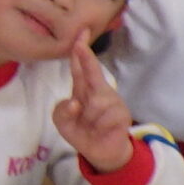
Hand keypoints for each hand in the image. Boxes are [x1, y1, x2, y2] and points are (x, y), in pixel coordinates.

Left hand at [52, 30, 136, 174]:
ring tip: (90, 125)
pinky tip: (101, 129)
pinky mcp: (121, 114)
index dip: (79, 50)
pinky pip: (105, 117)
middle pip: (93, 72)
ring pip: (96, 102)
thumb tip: (75, 103)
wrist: (101, 152)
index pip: (79, 67)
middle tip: (80, 44)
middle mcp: (98, 91)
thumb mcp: (62, 122)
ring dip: (88, 117)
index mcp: (83, 89)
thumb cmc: (81, 131)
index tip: (80, 32)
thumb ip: (62, 111)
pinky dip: (98, 125)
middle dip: (87, 59)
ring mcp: (112, 101)